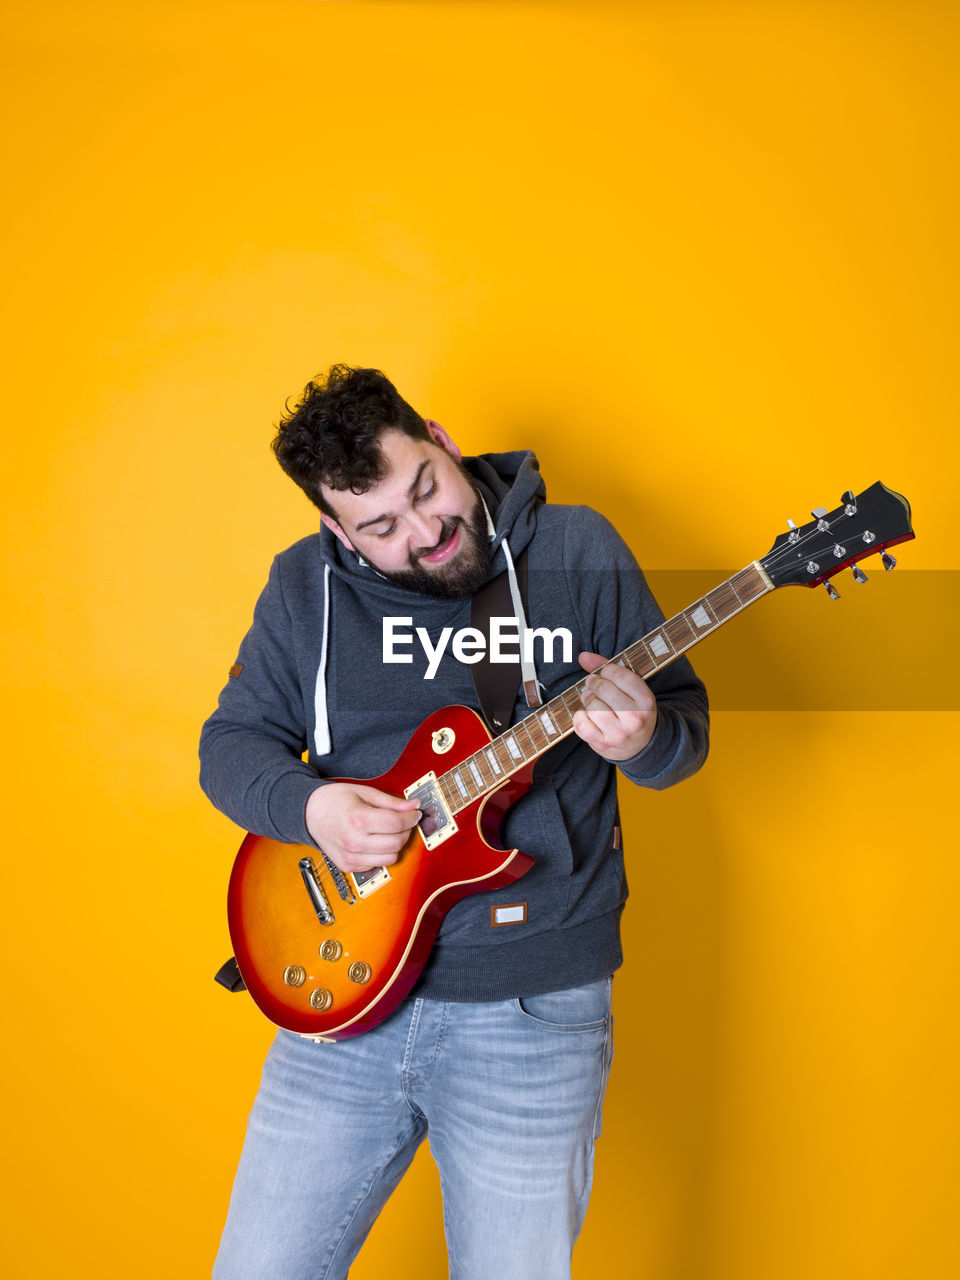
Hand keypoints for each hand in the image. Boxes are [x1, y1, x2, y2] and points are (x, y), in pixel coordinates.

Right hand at [304, 783, 421, 873]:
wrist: (309, 813)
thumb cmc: (333, 800)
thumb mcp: (364, 792)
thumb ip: (391, 802)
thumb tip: (413, 806)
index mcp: (358, 819)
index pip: (397, 824)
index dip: (411, 818)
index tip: (414, 813)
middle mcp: (354, 841)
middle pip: (396, 843)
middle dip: (406, 831)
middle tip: (404, 821)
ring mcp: (350, 856)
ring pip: (390, 858)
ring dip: (396, 844)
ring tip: (390, 831)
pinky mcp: (347, 866)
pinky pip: (376, 865)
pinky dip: (381, 854)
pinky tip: (376, 841)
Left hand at [572, 651, 657, 760]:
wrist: (640, 746)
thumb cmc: (634, 711)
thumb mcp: (632, 691)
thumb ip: (610, 670)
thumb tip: (583, 656)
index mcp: (646, 701)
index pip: (621, 676)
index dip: (608, 670)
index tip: (605, 673)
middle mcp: (634, 718)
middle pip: (604, 689)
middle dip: (595, 683)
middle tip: (593, 684)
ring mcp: (618, 733)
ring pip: (592, 706)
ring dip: (587, 699)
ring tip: (590, 699)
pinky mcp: (603, 744)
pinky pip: (582, 724)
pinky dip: (580, 716)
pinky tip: (587, 714)